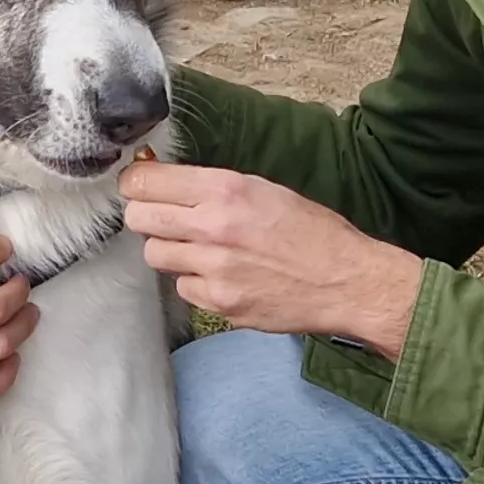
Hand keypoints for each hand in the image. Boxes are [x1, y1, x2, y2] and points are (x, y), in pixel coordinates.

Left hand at [120, 161, 421, 356]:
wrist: (347, 281)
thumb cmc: (314, 233)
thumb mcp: (266, 190)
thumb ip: (215, 187)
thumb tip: (170, 183)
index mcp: (227, 189)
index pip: (146, 181)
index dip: (136, 183)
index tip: (139, 185)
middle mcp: (214, 226)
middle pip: (138, 218)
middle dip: (146, 215)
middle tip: (164, 217)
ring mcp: (214, 268)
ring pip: (155, 254)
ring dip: (170, 250)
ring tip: (201, 249)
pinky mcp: (219, 302)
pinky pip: (183, 288)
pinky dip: (196, 282)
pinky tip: (223, 276)